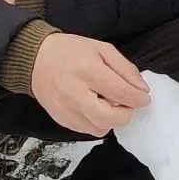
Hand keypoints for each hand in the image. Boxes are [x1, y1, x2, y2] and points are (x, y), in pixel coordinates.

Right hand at [30, 34, 150, 135]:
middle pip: (110, 118)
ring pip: (100, 129)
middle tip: (128, 104)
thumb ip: (125, 68)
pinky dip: (97, 123)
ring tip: (108, 104)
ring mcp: (67, 110)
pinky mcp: (61, 120)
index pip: (121, 93)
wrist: (34, 59)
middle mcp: (76, 94)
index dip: (138, 98)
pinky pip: (87, 131)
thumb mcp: (101, 48)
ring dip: (111, 120)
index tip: (144, 98)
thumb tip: (142, 89)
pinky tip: (94, 108)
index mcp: (88, 71)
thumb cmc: (70, 50)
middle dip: (126, 114)